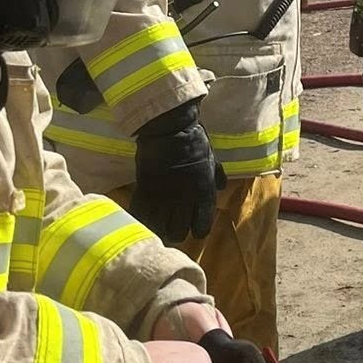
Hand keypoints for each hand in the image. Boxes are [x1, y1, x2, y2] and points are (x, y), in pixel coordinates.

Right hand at [134, 101, 218, 243]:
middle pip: (179, 234)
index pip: (202, 227)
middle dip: (177, 232)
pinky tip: (145, 215)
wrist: (169, 128)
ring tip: (158, 222)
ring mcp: (163, 198)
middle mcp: (184, 201)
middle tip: (173, 224)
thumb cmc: (194, 140)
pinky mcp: (144, 191)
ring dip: (160, 228)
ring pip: (160, 229)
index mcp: (203, 193)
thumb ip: (216, 176)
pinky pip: (142, 215)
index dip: (198, 229)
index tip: (194, 225)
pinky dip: (143, 218)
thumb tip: (220, 186)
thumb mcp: (211, 158)